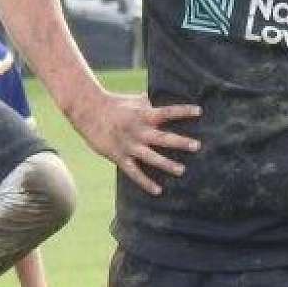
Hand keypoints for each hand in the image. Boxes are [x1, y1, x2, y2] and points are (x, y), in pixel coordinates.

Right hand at [74, 88, 199, 196]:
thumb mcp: (134, 100)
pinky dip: (145, 182)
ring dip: (167, 164)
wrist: (88, 111)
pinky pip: (134, 172)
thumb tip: (163, 95)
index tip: (199, 111)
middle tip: (197, 146)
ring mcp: (129, 145)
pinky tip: (158, 190)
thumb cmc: (114, 104)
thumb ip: (150, 102)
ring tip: (182, 170)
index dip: (183, 111)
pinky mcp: (119, 156)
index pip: (167, 112)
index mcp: (144, 114)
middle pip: (162, 137)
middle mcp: (139, 130)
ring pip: (151, 157)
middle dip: (180, 142)